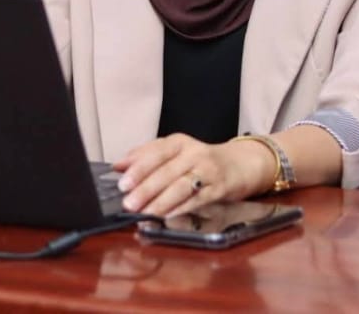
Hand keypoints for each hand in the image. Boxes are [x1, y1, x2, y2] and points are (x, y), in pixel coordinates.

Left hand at [111, 133, 269, 216]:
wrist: (240, 164)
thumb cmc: (201, 160)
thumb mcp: (175, 152)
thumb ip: (146, 156)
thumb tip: (118, 165)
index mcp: (178, 142)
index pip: (155, 152)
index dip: (138, 167)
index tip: (121, 181)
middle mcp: (193, 153)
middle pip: (166, 171)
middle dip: (145, 188)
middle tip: (128, 202)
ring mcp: (207, 171)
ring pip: (181, 186)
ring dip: (160, 201)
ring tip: (144, 212)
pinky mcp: (218, 188)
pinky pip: (196, 199)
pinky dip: (180, 208)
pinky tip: (166, 216)